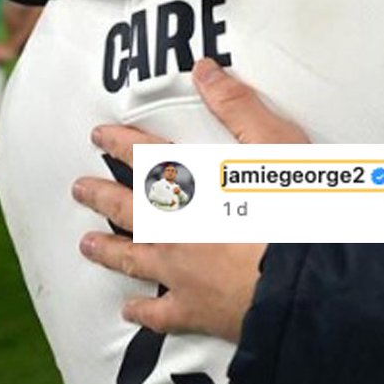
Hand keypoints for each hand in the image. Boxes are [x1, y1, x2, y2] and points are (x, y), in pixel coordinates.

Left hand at [74, 60, 303, 337]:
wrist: (305, 277)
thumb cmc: (297, 206)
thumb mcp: (275, 142)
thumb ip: (238, 105)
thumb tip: (204, 69)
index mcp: (196, 183)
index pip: (149, 156)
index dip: (122, 143)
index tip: (98, 136)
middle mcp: (179, 225)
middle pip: (130, 208)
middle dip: (102, 196)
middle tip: (78, 190)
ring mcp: (183, 270)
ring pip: (135, 258)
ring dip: (109, 250)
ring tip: (87, 245)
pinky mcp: (197, 310)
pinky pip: (160, 314)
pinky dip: (143, 313)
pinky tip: (130, 312)